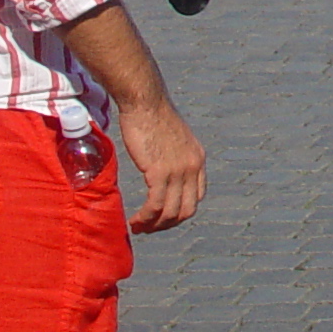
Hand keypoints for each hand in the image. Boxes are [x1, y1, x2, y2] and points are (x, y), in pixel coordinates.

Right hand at [114, 97, 205, 232]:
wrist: (145, 102)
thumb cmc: (153, 117)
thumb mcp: (172, 140)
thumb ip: (173, 157)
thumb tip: (162, 172)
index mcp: (198, 159)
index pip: (197, 196)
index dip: (180, 212)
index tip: (162, 217)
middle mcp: (193, 166)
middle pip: (187, 210)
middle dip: (167, 224)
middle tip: (148, 228)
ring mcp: (178, 170)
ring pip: (170, 212)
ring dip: (153, 226)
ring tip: (137, 228)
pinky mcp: (160, 171)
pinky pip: (155, 205)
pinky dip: (145, 218)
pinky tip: (134, 221)